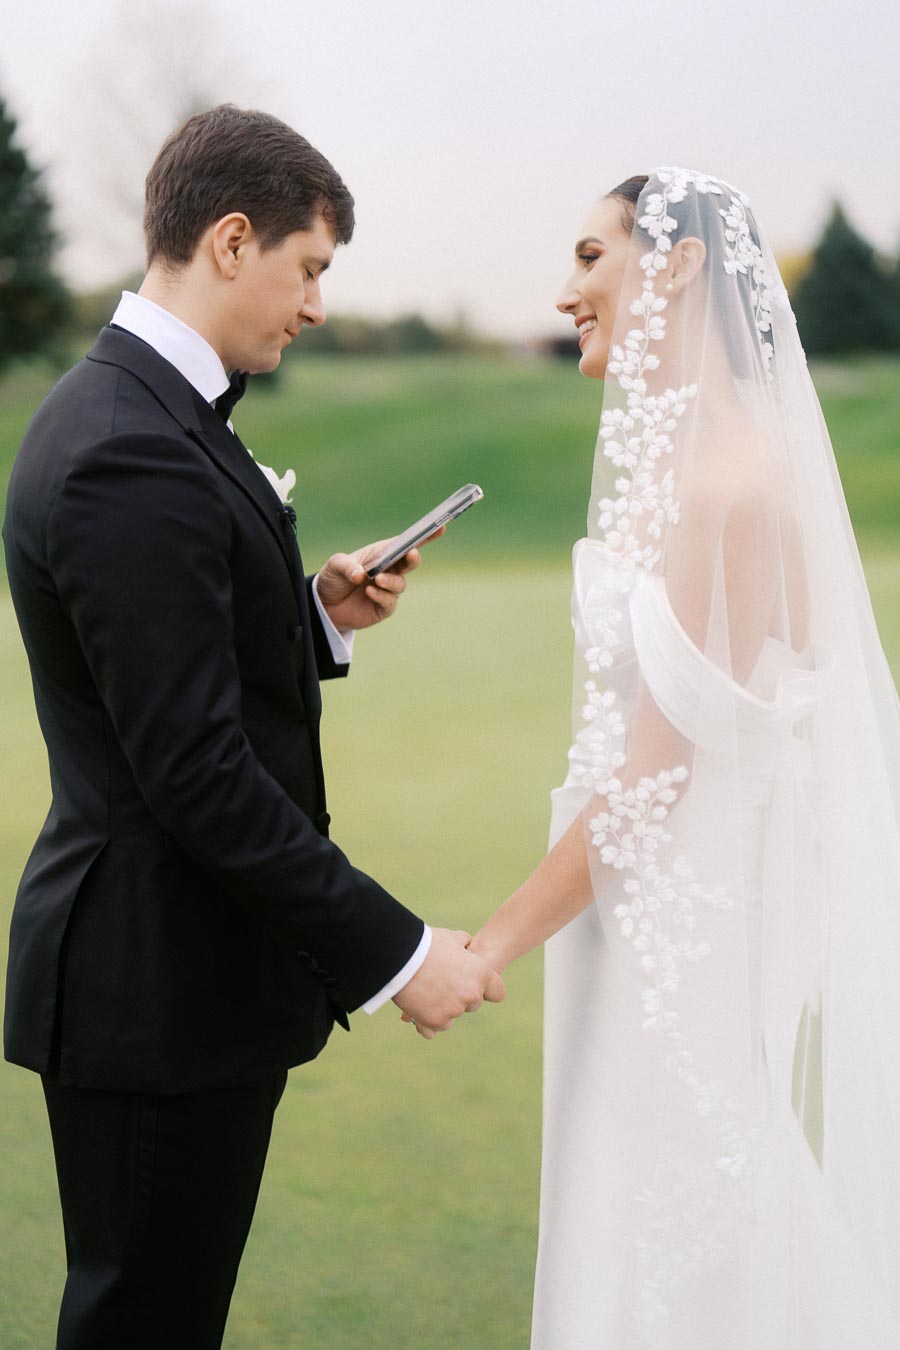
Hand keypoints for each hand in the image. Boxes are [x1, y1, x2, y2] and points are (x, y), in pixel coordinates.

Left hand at [315, 526, 444, 632]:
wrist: (325, 605)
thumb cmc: (333, 578)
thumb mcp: (334, 565)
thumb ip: (346, 566)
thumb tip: (360, 575)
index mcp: (381, 553)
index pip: (405, 542)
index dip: (424, 536)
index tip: (439, 527)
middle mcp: (389, 569)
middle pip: (410, 562)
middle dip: (412, 557)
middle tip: (410, 553)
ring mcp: (388, 589)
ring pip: (400, 583)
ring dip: (391, 580)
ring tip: (377, 579)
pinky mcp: (384, 607)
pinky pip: (389, 601)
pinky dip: (381, 596)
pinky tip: (369, 591)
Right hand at [393, 927, 505, 1039]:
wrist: (400, 957)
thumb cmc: (426, 944)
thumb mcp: (451, 938)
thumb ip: (464, 944)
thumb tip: (466, 946)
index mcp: (480, 974)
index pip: (497, 992)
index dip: (488, 988)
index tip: (475, 984)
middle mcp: (471, 995)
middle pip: (473, 1004)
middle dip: (461, 996)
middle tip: (442, 982)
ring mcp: (453, 1011)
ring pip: (453, 1015)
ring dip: (444, 1007)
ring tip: (426, 990)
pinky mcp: (435, 1022)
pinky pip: (437, 1026)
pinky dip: (429, 1018)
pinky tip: (421, 1006)